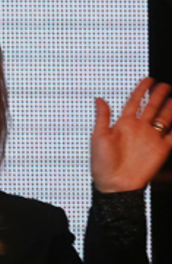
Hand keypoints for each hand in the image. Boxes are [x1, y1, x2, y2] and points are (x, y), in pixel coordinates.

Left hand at [91, 77, 171, 192]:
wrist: (115, 184)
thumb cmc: (102, 163)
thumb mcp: (99, 137)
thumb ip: (103, 117)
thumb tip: (99, 99)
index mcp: (123, 124)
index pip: (135, 102)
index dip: (141, 90)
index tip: (148, 79)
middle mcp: (139, 129)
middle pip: (152, 107)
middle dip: (159, 95)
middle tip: (165, 85)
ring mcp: (151, 138)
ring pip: (165, 118)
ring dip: (171, 108)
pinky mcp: (161, 149)